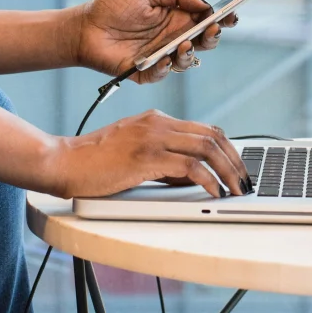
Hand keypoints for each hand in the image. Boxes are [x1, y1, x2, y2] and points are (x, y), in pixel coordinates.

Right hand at [48, 109, 250, 198]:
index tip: (238, 168)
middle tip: (245, 182)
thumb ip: (163, 159)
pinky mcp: (146, 157)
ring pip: (206, 147)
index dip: (228, 149)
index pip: (205, 129)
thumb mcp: (134, 153)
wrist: (65, 161)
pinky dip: (208, 180)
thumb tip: (193, 177)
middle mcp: (158, 123)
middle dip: (235, 160)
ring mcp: (152, 138)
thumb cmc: (95, 162)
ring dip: (228, 171)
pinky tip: (213, 193)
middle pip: (212, 135)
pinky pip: (189, 167)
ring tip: (236, 190)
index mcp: (156, 120)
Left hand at [69, 0, 239, 83]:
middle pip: (203, 41)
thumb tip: (203, 2)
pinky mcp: (145, 71)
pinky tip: (165, 58)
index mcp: (176, 17)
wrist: (84, 26)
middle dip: (212, 36)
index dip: (221, 19)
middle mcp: (172, 38)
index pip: (205, 20)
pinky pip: (161, 74)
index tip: (231, 15)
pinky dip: (165, 68)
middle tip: (211, 29)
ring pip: (187, 60)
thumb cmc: (113, 6)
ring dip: (190, 53)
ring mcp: (161, 55)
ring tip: (184, 44)